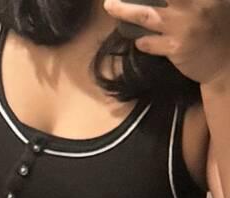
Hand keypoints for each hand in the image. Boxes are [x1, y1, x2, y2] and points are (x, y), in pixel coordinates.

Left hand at [103, 0, 229, 87]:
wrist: (226, 63)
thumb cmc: (220, 28)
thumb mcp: (215, 3)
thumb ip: (193, 0)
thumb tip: (166, 0)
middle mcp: (195, 6)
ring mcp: (184, 26)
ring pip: (146, 15)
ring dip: (123, 10)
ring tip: (109, 5)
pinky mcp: (175, 47)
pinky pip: (148, 42)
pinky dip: (140, 40)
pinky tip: (138, 39)